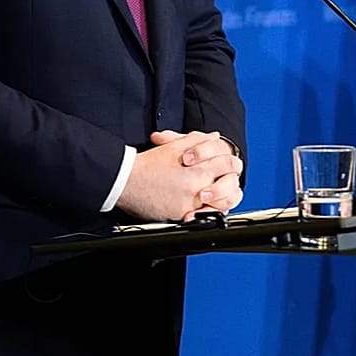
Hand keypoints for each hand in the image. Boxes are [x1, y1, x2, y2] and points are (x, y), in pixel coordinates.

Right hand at [116, 131, 243, 220]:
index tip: (225, 166)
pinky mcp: (181, 215)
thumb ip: (198, 140)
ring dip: (222, 200)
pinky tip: (202, 209)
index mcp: (199, 167)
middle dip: (229, 183)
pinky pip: (202, 218)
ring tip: (215, 197)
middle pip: (230, 186)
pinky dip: (206, 214)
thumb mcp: (175, 146)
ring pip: (221, 205)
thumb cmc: (148, 164)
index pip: (228, 164)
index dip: (229, 163)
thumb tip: (215, 138)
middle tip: (224, 182)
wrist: (126, 181)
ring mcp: (191, 202)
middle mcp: (198, 185)